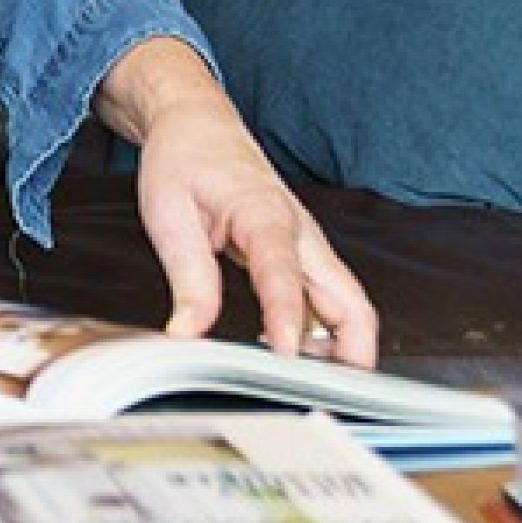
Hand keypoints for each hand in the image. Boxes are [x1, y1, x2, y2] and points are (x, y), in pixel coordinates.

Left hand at [94, 36, 379, 367]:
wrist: (198, 124)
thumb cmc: (185, 161)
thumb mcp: (169, 216)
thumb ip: (187, 279)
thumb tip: (187, 333)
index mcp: (265, 214)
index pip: (283, 273)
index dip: (285, 316)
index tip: (282, 354)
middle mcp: (301, 234)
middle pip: (348, 300)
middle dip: (352, 352)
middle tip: (332, 398)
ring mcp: (308, 247)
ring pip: (347, 305)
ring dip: (341, 348)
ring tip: (310, 387)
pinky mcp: (303, 257)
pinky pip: (327, 302)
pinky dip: (324, 335)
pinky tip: (292, 356)